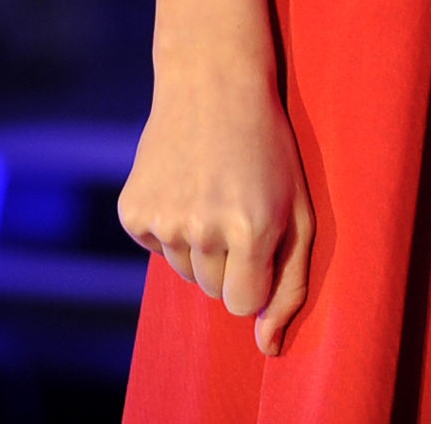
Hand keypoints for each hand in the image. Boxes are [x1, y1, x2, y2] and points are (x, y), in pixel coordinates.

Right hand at [118, 58, 318, 356]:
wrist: (212, 82)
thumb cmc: (266, 148)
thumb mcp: (297, 208)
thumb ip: (290, 286)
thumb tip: (267, 349)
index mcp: (253, 228)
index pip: (242, 304)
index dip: (253, 274)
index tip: (258, 236)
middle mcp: (204, 227)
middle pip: (211, 290)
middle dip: (228, 258)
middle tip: (235, 201)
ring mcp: (164, 218)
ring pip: (184, 272)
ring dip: (198, 243)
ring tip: (211, 188)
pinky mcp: (132, 211)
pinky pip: (155, 248)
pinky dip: (168, 226)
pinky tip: (183, 183)